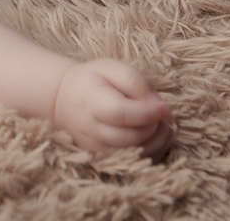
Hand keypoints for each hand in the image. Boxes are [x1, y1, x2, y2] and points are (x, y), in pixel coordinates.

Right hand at [52, 59, 174, 159]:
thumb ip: (133, 80)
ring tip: (161, 123)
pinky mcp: (104, 158)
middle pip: (132, 138)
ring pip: (136, 155)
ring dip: (157, 141)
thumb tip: (155, 102)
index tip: (165, 107)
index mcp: (92, 103)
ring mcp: (97, 148)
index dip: (148, 113)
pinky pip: (135, 163)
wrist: (64, 99)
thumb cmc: (91, 80)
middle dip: (155, 126)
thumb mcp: (110, 67)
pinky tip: (157, 136)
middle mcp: (92, 130)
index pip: (122, 114)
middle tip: (162, 111)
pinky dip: (153, 152)